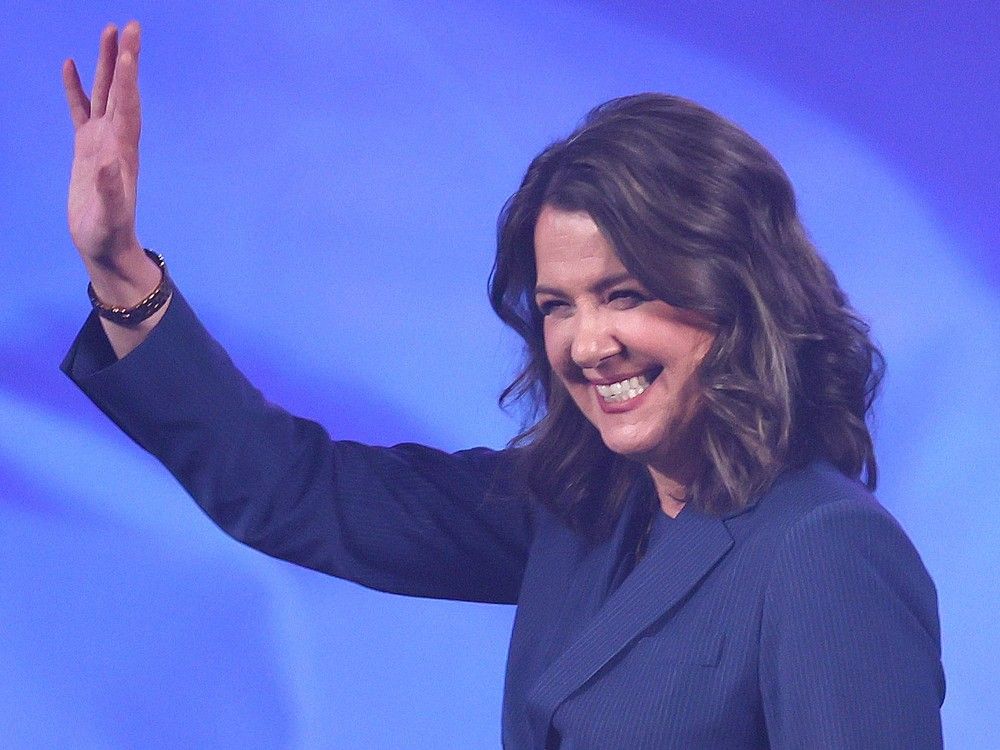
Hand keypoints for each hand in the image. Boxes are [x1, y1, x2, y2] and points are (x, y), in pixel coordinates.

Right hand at [63, 21, 142, 265]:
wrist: (105, 246)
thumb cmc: (109, 233)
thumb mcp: (110, 215)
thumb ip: (111, 191)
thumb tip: (108, 165)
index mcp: (123, 150)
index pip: (126, 106)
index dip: (127, 79)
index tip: (129, 50)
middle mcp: (116, 140)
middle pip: (121, 90)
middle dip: (124, 58)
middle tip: (129, 25)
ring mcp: (101, 141)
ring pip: (104, 93)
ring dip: (105, 64)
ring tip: (107, 31)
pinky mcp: (86, 148)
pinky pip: (81, 110)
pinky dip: (76, 88)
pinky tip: (70, 65)